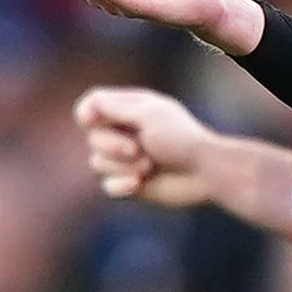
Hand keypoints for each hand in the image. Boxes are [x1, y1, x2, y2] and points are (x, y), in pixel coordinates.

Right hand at [76, 85, 222, 206]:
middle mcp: (125, 132)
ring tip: (149, 165)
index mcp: (130, 109)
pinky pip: (107, 186)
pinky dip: (121, 185)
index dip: (86, 113)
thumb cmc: (181, 139)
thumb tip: (86, 108)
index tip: (89, 121)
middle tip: (137, 148)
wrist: (205, 173)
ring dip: (122, 166)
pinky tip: (139, 184)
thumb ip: (114, 108)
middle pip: (92, 137)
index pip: (92, 105)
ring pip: (97, 163)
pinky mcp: (129, 183)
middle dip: (111, 145)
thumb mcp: (148, 115)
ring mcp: (126, 159)